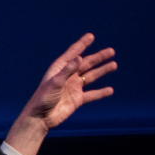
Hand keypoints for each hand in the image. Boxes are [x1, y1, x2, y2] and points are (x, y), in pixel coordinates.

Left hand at [6, 33, 116, 154]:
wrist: (40, 118)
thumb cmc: (43, 98)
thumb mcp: (55, 82)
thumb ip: (68, 70)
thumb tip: (80, 58)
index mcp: (60, 69)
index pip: (73, 53)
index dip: (82, 44)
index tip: (91, 36)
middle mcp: (68, 76)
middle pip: (86, 64)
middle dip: (98, 57)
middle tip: (111, 51)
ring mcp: (73, 88)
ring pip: (91, 77)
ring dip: (102, 71)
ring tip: (114, 65)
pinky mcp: (77, 100)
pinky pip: (92, 95)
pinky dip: (101, 93)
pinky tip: (110, 90)